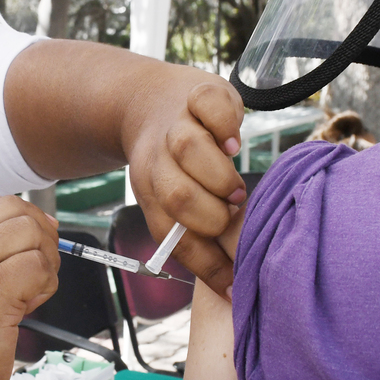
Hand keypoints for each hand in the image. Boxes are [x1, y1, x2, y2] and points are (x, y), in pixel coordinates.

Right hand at [0, 195, 59, 379]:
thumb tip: (23, 247)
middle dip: (40, 232)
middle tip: (40, 267)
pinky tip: (30, 308)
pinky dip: (46, 285)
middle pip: (13, 208)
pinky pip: (39, 265)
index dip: (18, 219)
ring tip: (34, 292)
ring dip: (46, 259)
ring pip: (31, 231)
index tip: (29, 245)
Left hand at [123, 69, 245, 298]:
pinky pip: (207, 104)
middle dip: (211, 215)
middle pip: (176, 194)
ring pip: (188, 149)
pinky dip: (225, 123)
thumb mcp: (173, 193)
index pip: (173, 236)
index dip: (206, 265)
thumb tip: (231, 285)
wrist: (144, 99)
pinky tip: (233, 141)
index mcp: (150, 191)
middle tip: (231, 214)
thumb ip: (195, 229)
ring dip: (218, 175)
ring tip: (235, 186)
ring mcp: (175, 123)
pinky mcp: (196, 92)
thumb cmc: (172, 158)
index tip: (234, 287)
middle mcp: (158, 159)